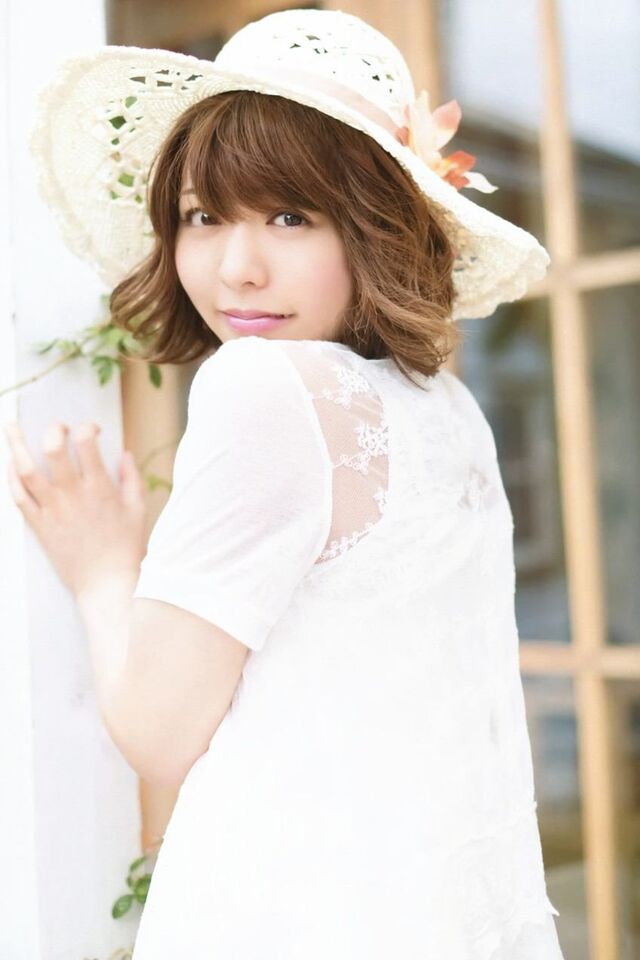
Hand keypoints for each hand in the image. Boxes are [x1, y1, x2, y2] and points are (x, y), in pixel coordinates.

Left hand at [3, 420, 146, 598]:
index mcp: (100, 488)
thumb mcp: (138, 509)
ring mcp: (53, 510)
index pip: (86, 442)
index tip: (92, 430)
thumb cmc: (126, 548)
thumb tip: (124, 452)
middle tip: (57, 428)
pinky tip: (10, 465)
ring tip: (12, 427)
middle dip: (53, 429)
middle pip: (52, 449)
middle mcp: (72, 495)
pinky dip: (11, 478)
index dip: (87, 427)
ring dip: (15, 445)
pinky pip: (18, 497)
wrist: (106, 584)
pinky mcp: (40, 526)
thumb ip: (131, 477)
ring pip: (25, 469)